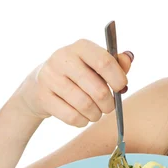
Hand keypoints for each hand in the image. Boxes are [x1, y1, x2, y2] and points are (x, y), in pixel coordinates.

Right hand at [12, 39, 133, 125]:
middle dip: (109, 103)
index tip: (122, 88)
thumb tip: (128, 58)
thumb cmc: (77, 73)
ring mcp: (50, 77)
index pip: (104, 62)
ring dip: (96, 114)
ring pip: (85, 105)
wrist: (39, 84)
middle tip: (109, 107)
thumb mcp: (94, 63)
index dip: (118, 78)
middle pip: (97, 89)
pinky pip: (71, 116)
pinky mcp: (42, 96)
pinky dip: (82, 121)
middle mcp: (62, 58)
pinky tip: (83, 117)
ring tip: (96, 113)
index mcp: (80, 47)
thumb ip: (114, 62)